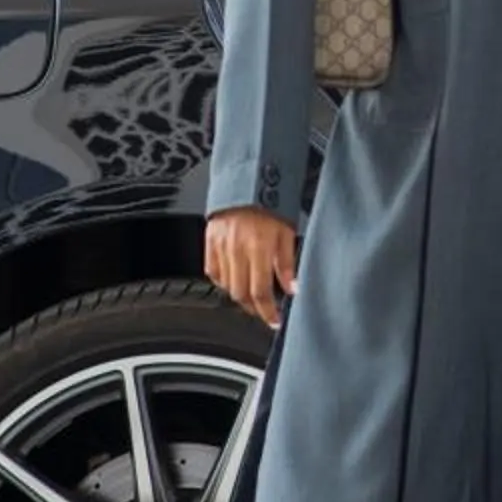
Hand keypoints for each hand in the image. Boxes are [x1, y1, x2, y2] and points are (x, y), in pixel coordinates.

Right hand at [205, 207, 297, 328]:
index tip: (275, 320)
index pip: (260, 292)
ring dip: (240, 296)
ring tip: (253, 295)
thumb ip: (287, 263)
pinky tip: (236, 280)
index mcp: (258, 247)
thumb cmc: (271, 203)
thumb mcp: (287, 232)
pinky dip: (224, 281)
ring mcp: (220, 247)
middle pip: (240, 294)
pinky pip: (213, 272)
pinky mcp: (209, 242)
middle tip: (265, 312)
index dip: (268, 311)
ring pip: (226, 286)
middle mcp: (237, 249)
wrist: (247, 180)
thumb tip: (292, 289)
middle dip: (254, 309)